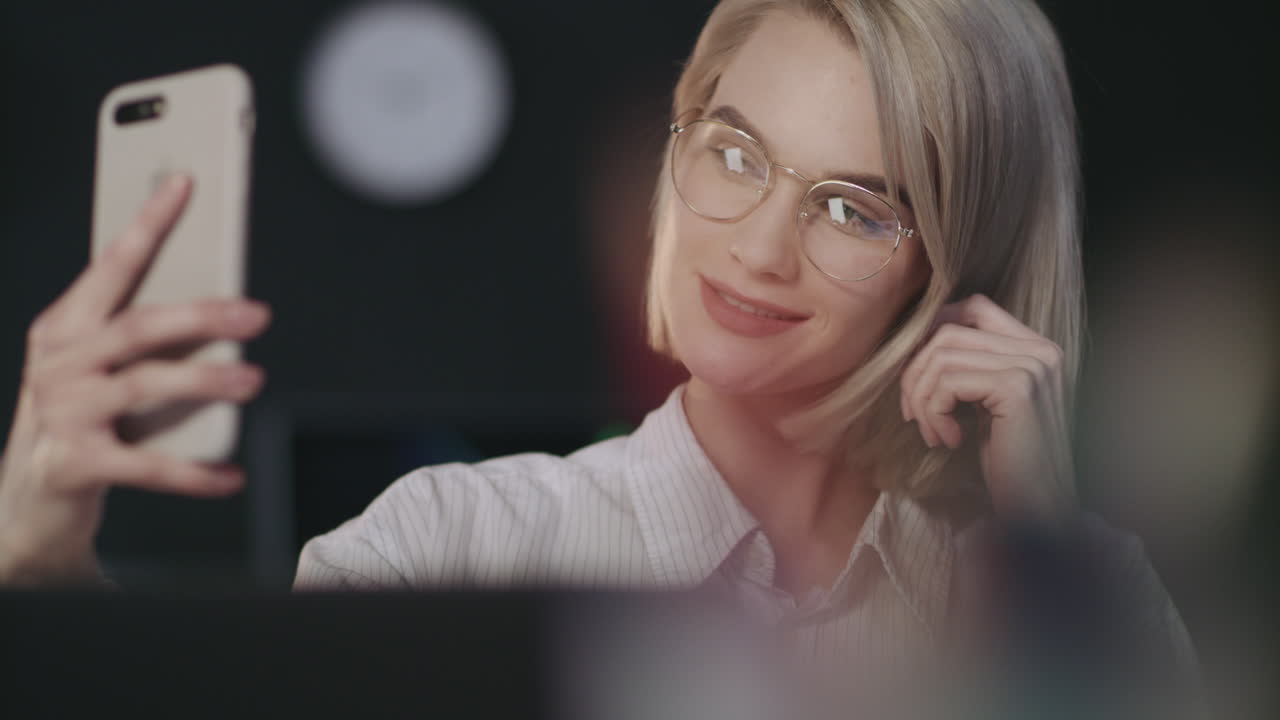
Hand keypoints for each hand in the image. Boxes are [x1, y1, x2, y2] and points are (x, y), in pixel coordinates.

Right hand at [0, 174, 271, 584]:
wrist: (27, 501)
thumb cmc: (78, 419)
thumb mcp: (98, 368)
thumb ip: (142, 335)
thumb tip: (222, 309)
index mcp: (65, 327)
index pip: (113, 263)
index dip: (149, 222)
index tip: (184, 183)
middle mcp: (59, 363)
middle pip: (137, 326)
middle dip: (200, 316)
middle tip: (257, 315)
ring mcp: (62, 413)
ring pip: (144, 385)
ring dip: (204, 381)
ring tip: (252, 378)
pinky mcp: (74, 465)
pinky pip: (148, 466)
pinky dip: (194, 472)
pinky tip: (230, 474)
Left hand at [898, 294, 1075, 524]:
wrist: (1038, 507)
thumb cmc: (1008, 459)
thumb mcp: (986, 402)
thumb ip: (969, 366)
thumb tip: (915, 339)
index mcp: (1036, 347)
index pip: (974, 307)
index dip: (934, 331)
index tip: (919, 375)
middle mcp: (1041, 349)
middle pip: (948, 332)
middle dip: (915, 373)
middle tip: (914, 415)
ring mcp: (1032, 366)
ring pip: (941, 357)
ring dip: (922, 398)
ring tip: (933, 433)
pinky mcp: (1017, 388)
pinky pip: (947, 383)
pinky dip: (935, 413)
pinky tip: (950, 441)